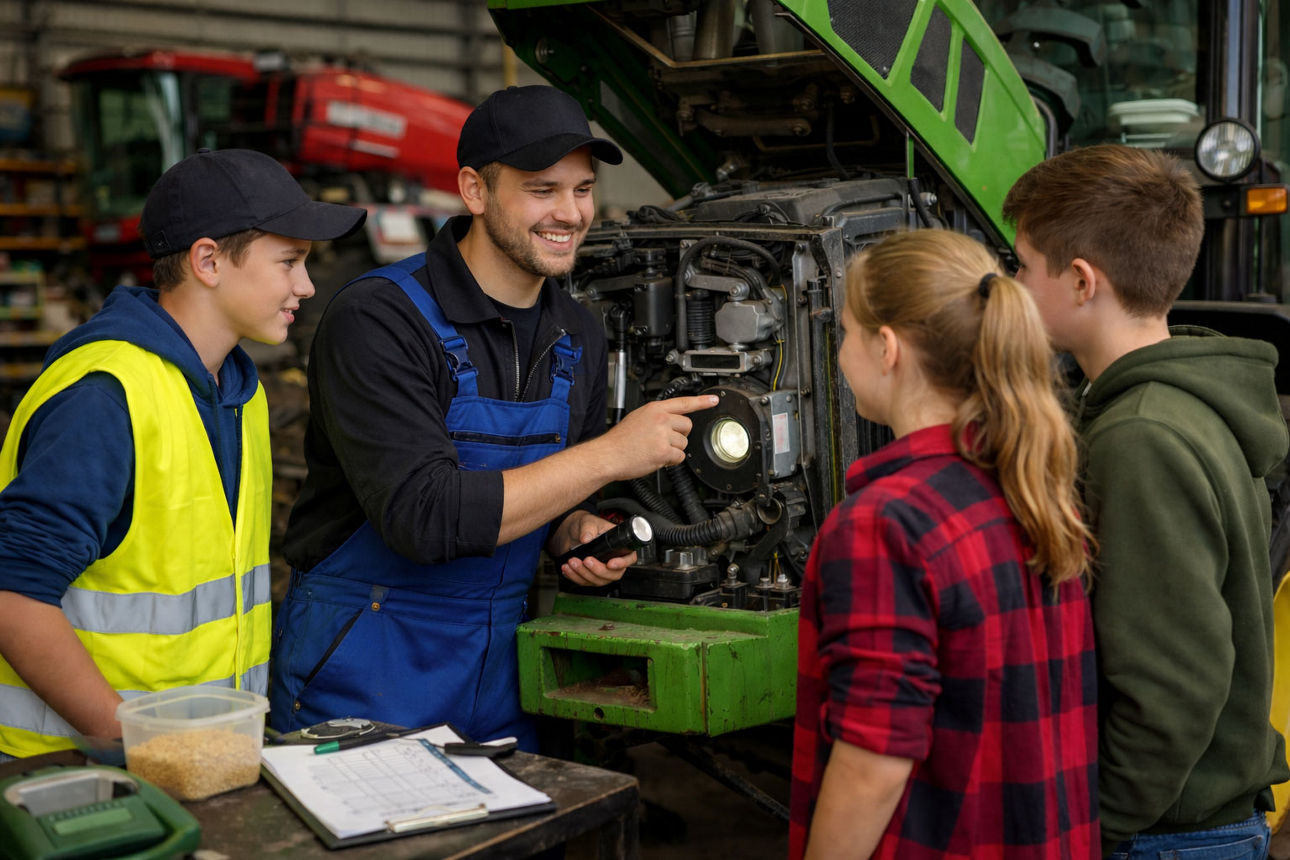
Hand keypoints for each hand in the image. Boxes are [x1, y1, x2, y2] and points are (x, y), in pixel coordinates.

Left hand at [551, 511, 635, 586]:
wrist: (572, 533)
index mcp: (619, 546)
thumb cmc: (586, 526)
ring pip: (598, 580)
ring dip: (583, 573)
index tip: (610, 564)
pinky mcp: (589, 576)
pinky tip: (567, 568)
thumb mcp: (589, 522)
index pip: (629, 558)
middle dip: (598, 570)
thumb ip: (588, 528)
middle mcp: (613, 561)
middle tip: (586, 560)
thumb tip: (586, 538)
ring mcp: (602, 571)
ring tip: (572, 562)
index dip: (622, 563)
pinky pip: (584, 582)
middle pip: (613, 574)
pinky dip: (574, 576)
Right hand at [596, 394, 717, 481]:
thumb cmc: (620, 440)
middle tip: (664, 441)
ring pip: (683, 444)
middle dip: (680, 436)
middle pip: (688, 426)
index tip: (714, 400)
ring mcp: (663, 435)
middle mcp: (660, 419)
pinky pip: (679, 457)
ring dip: (673, 450)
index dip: (702, 402)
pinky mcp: (663, 451)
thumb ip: (657, 417)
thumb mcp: (638, 418)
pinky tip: (656, 458)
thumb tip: (672, 422)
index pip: (684, 403)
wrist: (608, 455)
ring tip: (654, 450)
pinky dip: (670, 461)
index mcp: (655, 409)